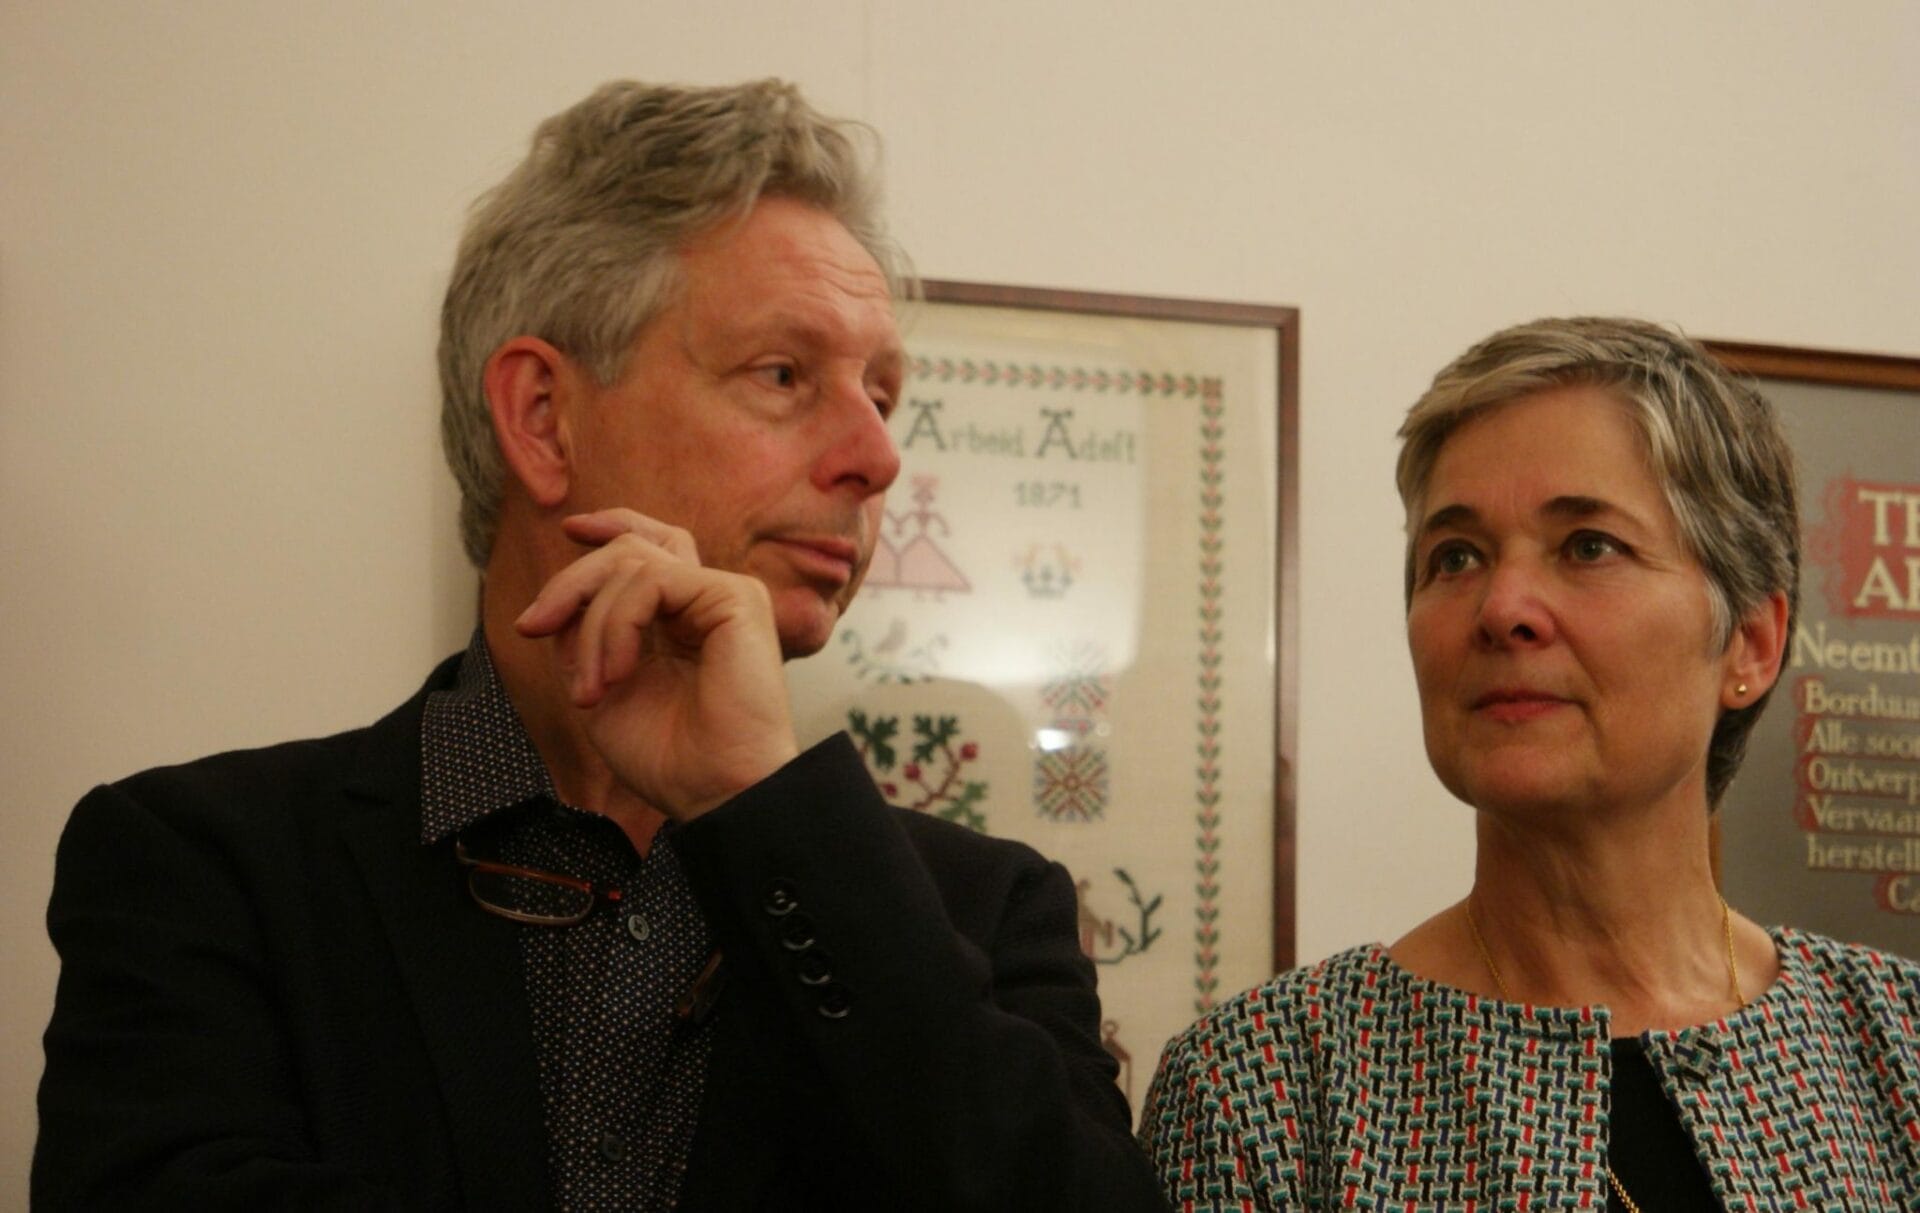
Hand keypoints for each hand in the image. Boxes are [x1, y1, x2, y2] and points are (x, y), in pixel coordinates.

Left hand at [514, 509, 799, 819]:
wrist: (714, 791)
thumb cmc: (668, 757)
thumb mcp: (600, 687)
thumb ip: (583, 636)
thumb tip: (559, 602)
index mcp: (683, 617)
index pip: (650, 546)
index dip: (609, 527)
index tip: (568, 530)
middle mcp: (707, 599)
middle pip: (630, 547)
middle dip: (571, 580)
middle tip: (534, 626)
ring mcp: (724, 594)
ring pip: (632, 562)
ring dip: (592, 625)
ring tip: (591, 688)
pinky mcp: (735, 597)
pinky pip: (653, 581)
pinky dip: (618, 624)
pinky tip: (617, 673)